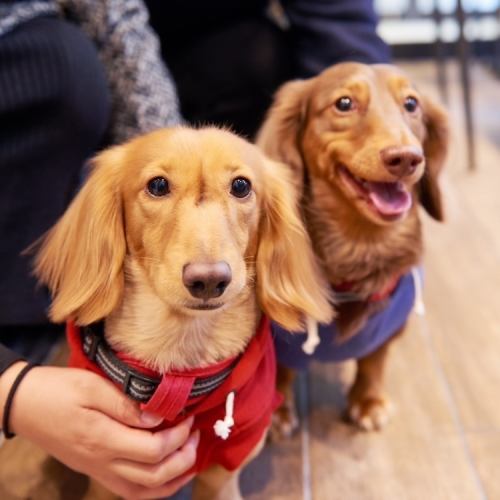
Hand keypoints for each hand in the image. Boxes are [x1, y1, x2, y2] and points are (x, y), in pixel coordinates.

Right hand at [0, 363, 198, 498]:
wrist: (25, 405)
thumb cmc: (59, 390)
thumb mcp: (92, 386)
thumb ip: (126, 404)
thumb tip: (158, 418)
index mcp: (103, 439)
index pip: (153, 450)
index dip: (179, 436)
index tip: (188, 415)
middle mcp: (102, 462)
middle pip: (154, 476)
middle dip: (183, 458)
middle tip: (196, 434)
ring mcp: (98, 470)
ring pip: (144, 491)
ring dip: (173, 477)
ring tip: (190, 455)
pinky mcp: (96, 470)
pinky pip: (130, 490)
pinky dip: (154, 486)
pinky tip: (167, 470)